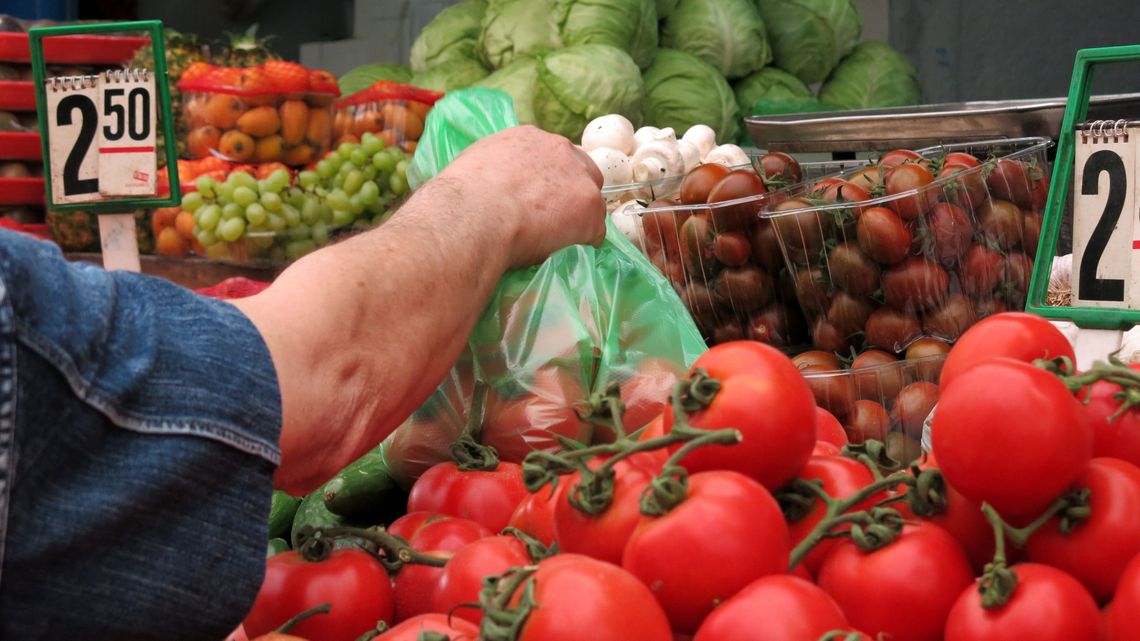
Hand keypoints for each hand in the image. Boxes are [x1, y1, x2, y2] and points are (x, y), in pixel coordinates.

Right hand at [439, 125, 606, 267]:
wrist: (472, 216)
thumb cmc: (460, 199)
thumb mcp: (474, 168)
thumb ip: (495, 171)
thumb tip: (493, 189)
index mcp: (528, 138)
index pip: (552, 157)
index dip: (548, 182)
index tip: (539, 200)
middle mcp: (559, 150)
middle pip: (581, 172)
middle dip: (571, 195)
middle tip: (553, 221)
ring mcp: (579, 180)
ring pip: (590, 204)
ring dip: (577, 222)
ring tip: (554, 243)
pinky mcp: (589, 210)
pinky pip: (594, 233)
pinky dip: (581, 245)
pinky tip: (561, 254)